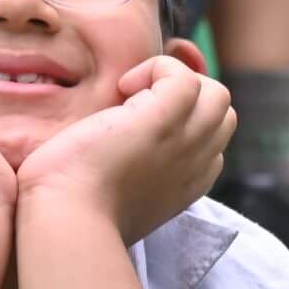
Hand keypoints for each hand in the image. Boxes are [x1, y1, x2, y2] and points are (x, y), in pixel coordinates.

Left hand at [13, 57, 233, 245]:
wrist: (67, 219)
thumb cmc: (72, 211)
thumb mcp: (115, 196)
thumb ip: (130, 176)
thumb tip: (113, 155)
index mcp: (187, 185)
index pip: (210, 142)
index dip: (182, 122)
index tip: (139, 121)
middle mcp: (195, 164)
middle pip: (221, 113)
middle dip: (186, 96)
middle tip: (134, 102)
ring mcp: (184, 141)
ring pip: (215, 93)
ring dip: (174, 80)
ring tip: (128, 94)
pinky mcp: (162, 120)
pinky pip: (183, 77)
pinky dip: (156, 69)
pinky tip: (122, 86)